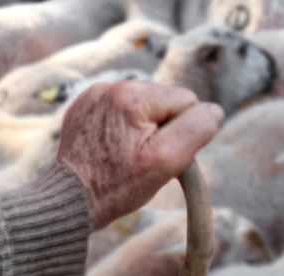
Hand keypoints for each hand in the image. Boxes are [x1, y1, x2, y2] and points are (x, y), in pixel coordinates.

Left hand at [54, 81, 223, 229]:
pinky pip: (118, 109)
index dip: (184, 131)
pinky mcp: (83, 106)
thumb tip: (214, 110)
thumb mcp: (166, 161)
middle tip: (144, 157)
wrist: (69, 198)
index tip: (162, 153)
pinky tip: (112, 148)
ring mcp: (94, 95)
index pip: (185, 100)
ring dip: (143, 127)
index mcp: (133, 95)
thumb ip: (195, 130)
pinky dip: (122, 126)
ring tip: (127, 154)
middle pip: (163, 101)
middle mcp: (111, 86)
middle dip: (163, 128)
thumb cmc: (118, 184)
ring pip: (143, 105)